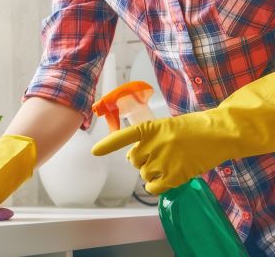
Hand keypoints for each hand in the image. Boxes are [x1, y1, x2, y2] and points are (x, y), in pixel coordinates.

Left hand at [92, 73, 274, 194]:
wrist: (218, 133)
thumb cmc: (194, 128)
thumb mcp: (167, 126)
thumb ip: (150, 138)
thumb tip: (136, 156)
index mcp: (149, 128)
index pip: (123, 137)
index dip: (107, 145)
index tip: (94, 152)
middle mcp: (152, 144)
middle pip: (134, 160)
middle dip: (142, 160)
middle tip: (160, 155)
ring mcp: (162, 160)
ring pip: (144, 174)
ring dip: (152, 173)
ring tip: (170, 163)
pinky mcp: (174, 175)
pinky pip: (153, 187)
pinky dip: (156, 186)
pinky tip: (165, 180)